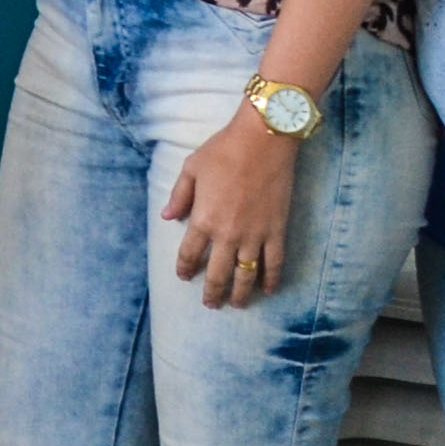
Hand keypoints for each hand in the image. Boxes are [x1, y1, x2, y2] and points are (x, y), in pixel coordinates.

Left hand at [165, 115, 299, 307]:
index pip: (189, 254)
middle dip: (212, 292)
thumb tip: (167, 217)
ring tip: (237, 304)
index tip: (184, 277)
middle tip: (211, 304)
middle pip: (217, 273)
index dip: (185, 269)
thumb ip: (179, 196)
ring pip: (246, 274)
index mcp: (203, 219)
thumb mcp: (191, 169)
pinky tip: (268, 290)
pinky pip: (275, 262)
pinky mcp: (277, 230)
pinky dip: (272, 278)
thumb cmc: (223, 151)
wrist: (263, 141)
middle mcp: (227, 234)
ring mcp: (254, 235)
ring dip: (240, 293)